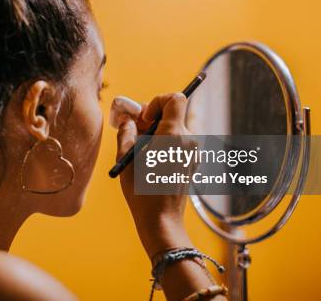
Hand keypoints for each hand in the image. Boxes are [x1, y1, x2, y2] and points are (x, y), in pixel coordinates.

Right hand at [116, 92, 195, 258]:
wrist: (161, 221)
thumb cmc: (142, 191)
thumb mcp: (126, 158)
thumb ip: (127, 132)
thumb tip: (129, 120)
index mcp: (173, 135)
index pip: (176, 98)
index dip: (157, 102)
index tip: (145, 118)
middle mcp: (189, 141)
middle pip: (174, 114)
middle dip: (154, 119)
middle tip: (136, 134)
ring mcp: (194, 153)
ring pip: (175, 129)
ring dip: (158, 134)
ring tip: (142, 152)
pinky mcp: (193, 163)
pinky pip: (179, 143)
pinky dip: (166, 145)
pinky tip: (153, 163)